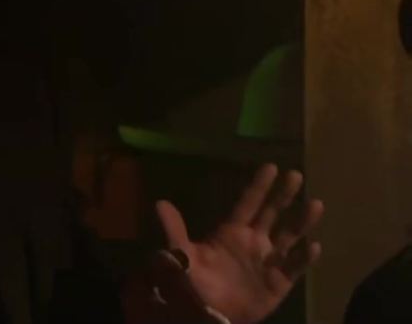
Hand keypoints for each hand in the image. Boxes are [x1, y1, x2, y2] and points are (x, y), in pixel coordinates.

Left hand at [154, 163, 323, 323]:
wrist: (206, 314)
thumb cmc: (194, 282)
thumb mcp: (182, 255)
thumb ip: (175, 230)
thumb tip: (160, 203)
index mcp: (231, 232)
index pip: (248, 203)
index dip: (259, 186)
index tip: (272, 166)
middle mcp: (254, 242)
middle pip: (272, 214)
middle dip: (283, 195)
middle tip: (296, 174)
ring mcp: (268, 261)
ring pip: (290, 237)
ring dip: (302, 221)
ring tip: (315, 203)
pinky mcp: (279, 282)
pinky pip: (295, 267)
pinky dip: (305, 257)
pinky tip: (314, 245)